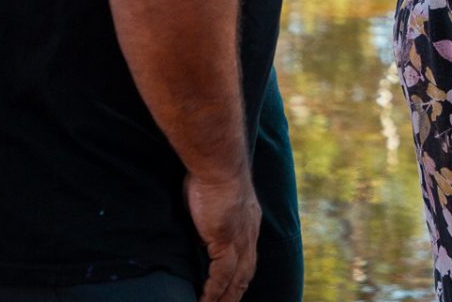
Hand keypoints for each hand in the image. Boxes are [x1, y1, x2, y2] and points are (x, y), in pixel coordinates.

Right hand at [186, 170, 260, 301]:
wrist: (218, 163)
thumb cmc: (212, 171)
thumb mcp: (215, 198)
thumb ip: (211, 217)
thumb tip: (201, 231)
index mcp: (249, 221)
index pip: (248, 255)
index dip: (241, 273)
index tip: (235, 287)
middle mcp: (249, 233)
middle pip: (246, 272)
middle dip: (237, 292)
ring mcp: (240, 239)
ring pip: (237, 278)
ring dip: (226, 297)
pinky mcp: (226, 241)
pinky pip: (221, 275)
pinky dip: (214, 291)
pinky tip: (205, 301)